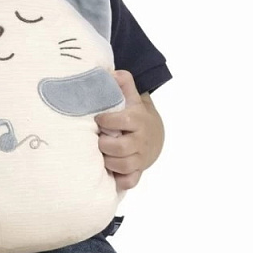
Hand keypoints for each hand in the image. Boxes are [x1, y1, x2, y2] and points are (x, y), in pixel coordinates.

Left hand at [95, 70, 164, 190]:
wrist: (156, 134)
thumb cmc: (136, 115)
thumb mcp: (133, 98)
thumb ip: (124, 84)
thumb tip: (112, 72)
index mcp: (138, 120)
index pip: (122, 121)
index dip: (106, 121)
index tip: (98, 119)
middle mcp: (141, 140)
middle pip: (119, 148)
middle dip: (104, 145)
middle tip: (97, 140)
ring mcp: (141, 157)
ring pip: (123, 165)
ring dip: (108, 162)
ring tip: (100, 155)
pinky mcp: (139, 171)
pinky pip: (130, 181)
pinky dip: (120, 180)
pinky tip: (111, 174)